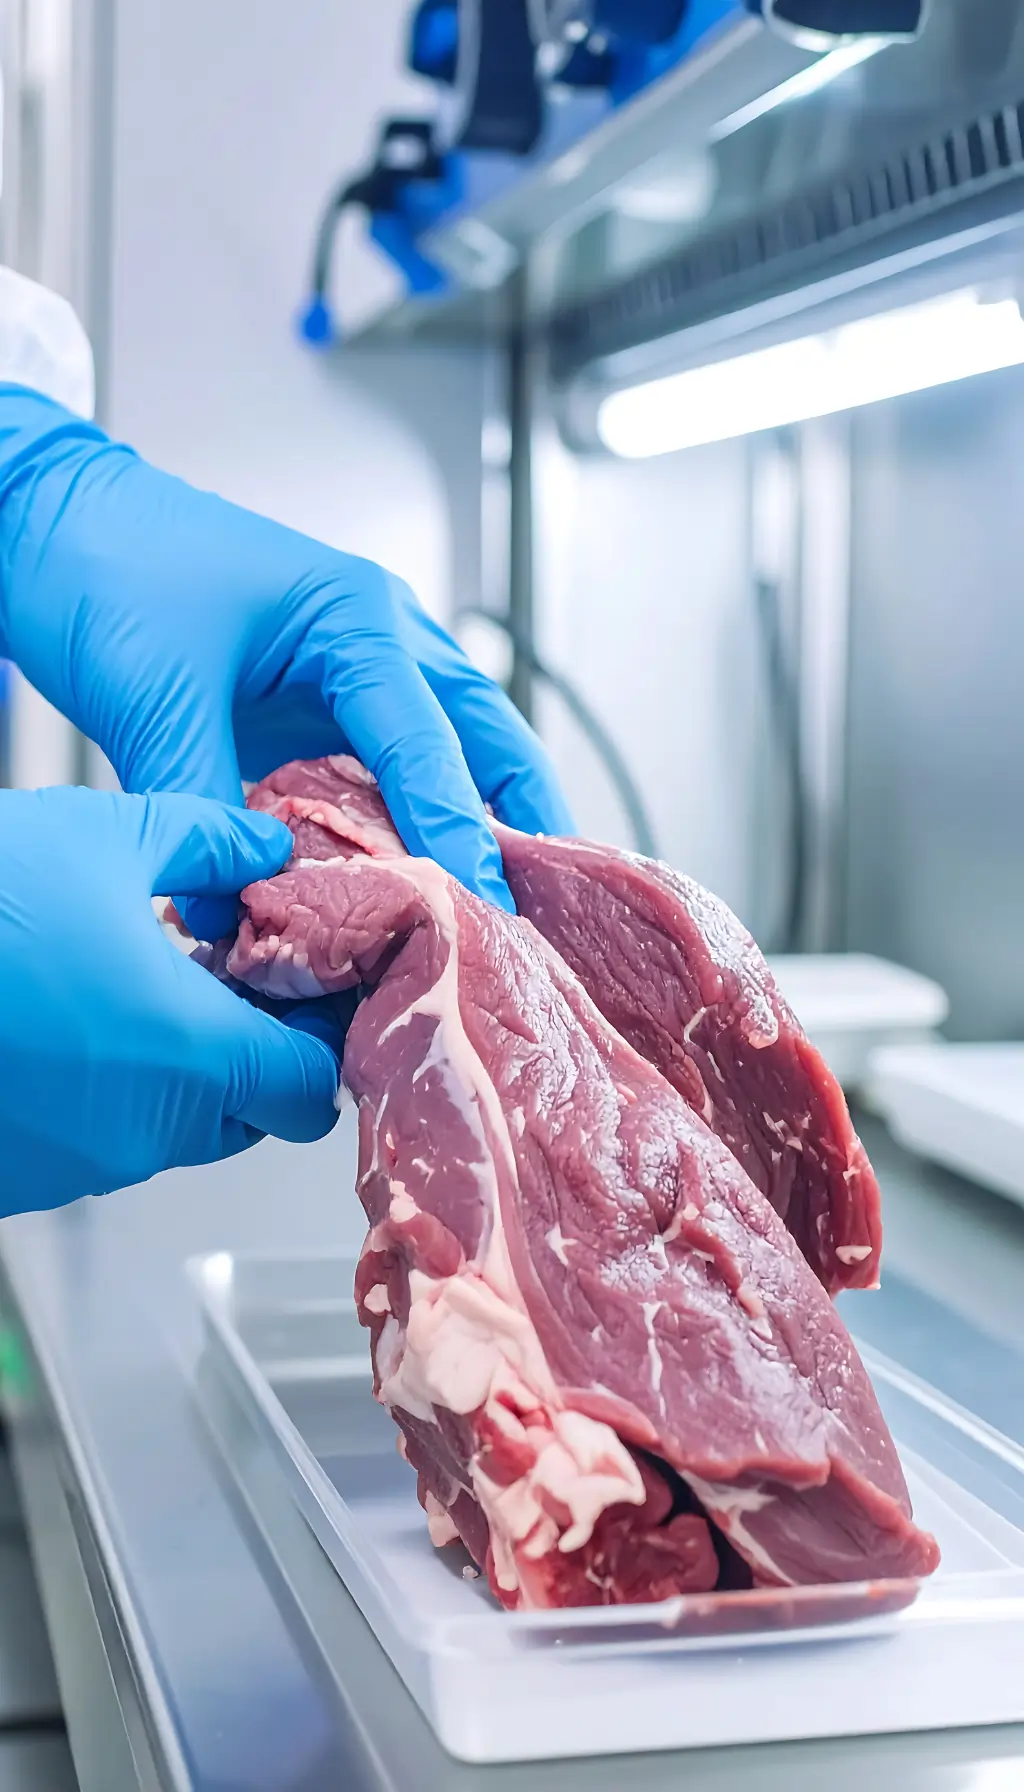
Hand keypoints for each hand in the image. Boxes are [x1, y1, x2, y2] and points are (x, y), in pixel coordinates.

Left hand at [0, 388, 572, 938]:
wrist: (48, 520)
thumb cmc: (106, 567)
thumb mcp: (154, 696)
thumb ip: (201, 802)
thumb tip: (234, 911)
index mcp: (356, 618)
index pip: (429, 740)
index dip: (461, 829)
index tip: (488, 904)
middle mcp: (379, 637)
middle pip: (488, 734)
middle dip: (529, 817)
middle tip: (555, 905)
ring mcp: (356, 666)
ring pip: (454, 748)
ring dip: (485, 818)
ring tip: (510, 902)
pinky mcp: (320, 697)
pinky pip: (391, 763)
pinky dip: (415, 817)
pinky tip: (418, 874)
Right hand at [0, 786, 341, 1212]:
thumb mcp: (100, 834)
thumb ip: (208, 839)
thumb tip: (263, 843)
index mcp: (194, 1056)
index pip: (311, 1085)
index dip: (321, 1035)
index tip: (304, 985)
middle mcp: (146, 1131)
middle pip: (251, 1113)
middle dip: (253, 1049)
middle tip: (225, 974)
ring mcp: (78, 1163)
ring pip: (172, 1128)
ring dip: (176, 1068)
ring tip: (135, 983)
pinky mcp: (22, 1175)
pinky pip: (96, 1140)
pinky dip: (105, 1091)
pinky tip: (66, 1019)